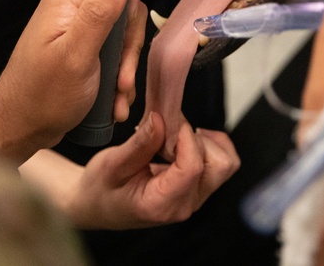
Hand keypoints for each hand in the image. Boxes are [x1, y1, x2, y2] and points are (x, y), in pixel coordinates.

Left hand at [0, 0, 146, 163]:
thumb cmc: (39, 96)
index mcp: (66, 1)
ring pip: (120, 34)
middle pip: (120, 4)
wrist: (20, 129)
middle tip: (121, 68)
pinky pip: (112, 56)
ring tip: (117, 91)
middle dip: (128, 40)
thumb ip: (98, 14)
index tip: (131, 14)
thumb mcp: (76, 55)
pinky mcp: (83, 53)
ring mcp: (77, 33)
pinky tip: (113, 99)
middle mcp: (72, 12)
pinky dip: (118, 78)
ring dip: (125, 65)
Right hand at [66, 112, 240, 228]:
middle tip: (170, 130)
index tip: (167, 121)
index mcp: (163, 203)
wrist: (97, 204)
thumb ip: (140, 144)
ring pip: (225, 163)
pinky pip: (221, 164)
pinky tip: (184, 142)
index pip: (193, 167)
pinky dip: (209, 145)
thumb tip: (161, 117)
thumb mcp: (112, 164)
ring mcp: (195, 199)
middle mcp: (186, 204)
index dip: (185, 137)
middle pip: (218, 165)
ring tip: (176, 137)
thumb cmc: (100, 189)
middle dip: (198, 139)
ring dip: (205, 142)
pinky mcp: (197, 190)